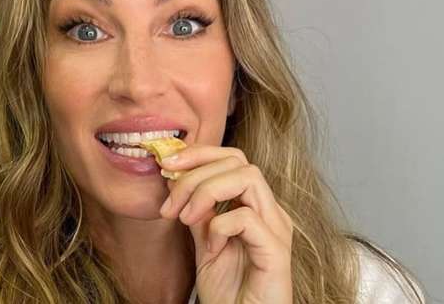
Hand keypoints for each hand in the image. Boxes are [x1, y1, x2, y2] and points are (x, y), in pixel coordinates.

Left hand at [158, 144, 293, 303]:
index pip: (232, 159)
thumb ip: (198, 213)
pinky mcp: (276, 252)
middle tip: (170, 204)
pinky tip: (212, 247)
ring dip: (206, 191)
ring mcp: (277, 230)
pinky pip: (247, 218)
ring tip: (186, 218)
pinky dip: (220, 226)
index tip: (166, 163)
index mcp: (255, 207)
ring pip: (247, 177)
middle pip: (239, 161)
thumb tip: (177, 179)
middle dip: (195, 173)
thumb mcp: (204, 244)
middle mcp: (270, 213)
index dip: (199, 154)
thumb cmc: (229, 294)